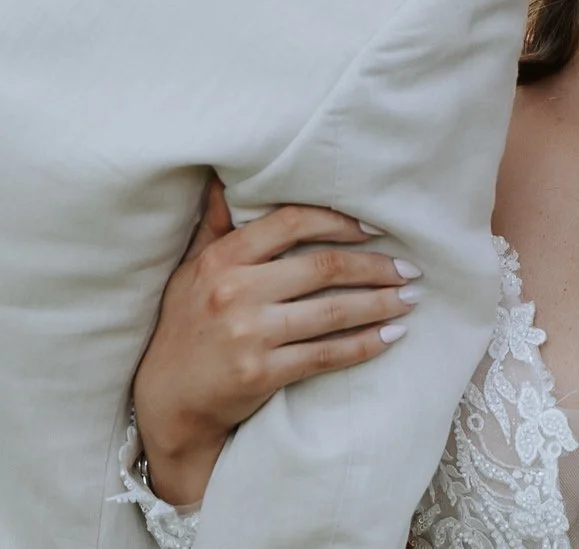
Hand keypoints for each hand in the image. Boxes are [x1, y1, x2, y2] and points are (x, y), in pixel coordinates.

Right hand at [131, 178, 422, 505]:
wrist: (168, 401)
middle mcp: (235, 291)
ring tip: (410, 298)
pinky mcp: (262, 373)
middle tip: (409, 268)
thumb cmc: (185, 327)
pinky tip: (391, 336)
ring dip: (380, 304)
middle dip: (374, 266)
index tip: (373, 228)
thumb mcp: (191, 269)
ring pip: (332, 311)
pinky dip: (365, 344)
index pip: (291, 223)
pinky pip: (327, 354)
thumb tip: (222, 177)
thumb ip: (215, 225)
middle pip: (322, 267)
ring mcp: (249, 334)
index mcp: (221, 259)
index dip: (338, 221)